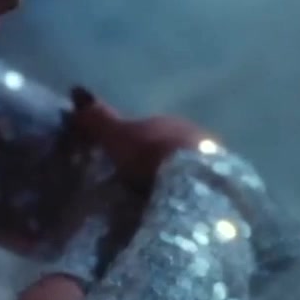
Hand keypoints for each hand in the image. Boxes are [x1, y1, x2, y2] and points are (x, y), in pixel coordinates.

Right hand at [66, 88, 214, 194]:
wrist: (195, 185)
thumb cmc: (152, 155)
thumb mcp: (116, 137)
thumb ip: (98, 119)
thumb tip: (77, 91)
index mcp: (167, 120)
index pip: (149, 128)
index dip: (134, 142)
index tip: (121, 159)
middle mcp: (192, 133)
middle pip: (168, 147)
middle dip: (155, 162)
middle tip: (136, 183)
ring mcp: (211, 159)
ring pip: (185, 166)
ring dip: (173, 178)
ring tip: (155, 201)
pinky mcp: (223, 185)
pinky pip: (198, 186)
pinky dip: (187, 193)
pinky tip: (176, 208)